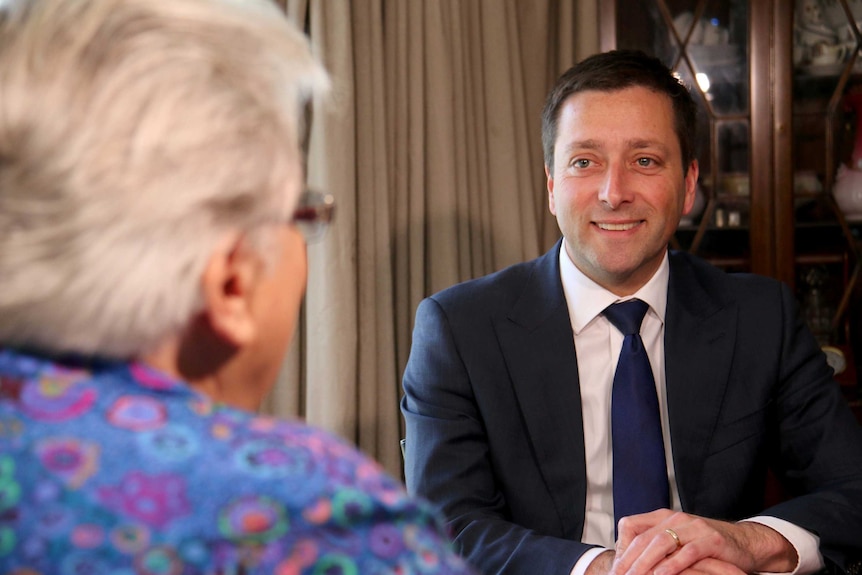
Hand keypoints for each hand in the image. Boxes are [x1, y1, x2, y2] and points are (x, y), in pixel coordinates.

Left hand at [608, 509, 797, 574]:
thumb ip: (655, 547)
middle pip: (643, 538)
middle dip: (630, 560)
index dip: (620, 549)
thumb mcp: (677, 543)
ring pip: (662, 543)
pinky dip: (673, 564)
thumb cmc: (707, 547)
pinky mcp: (711, 539)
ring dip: (646, 563)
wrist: (744, 543)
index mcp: (663, 517)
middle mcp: (676, 519)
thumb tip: (628, 562)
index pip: (631, 527)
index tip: (614, 570)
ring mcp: (694, 527)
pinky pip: (688, 551)